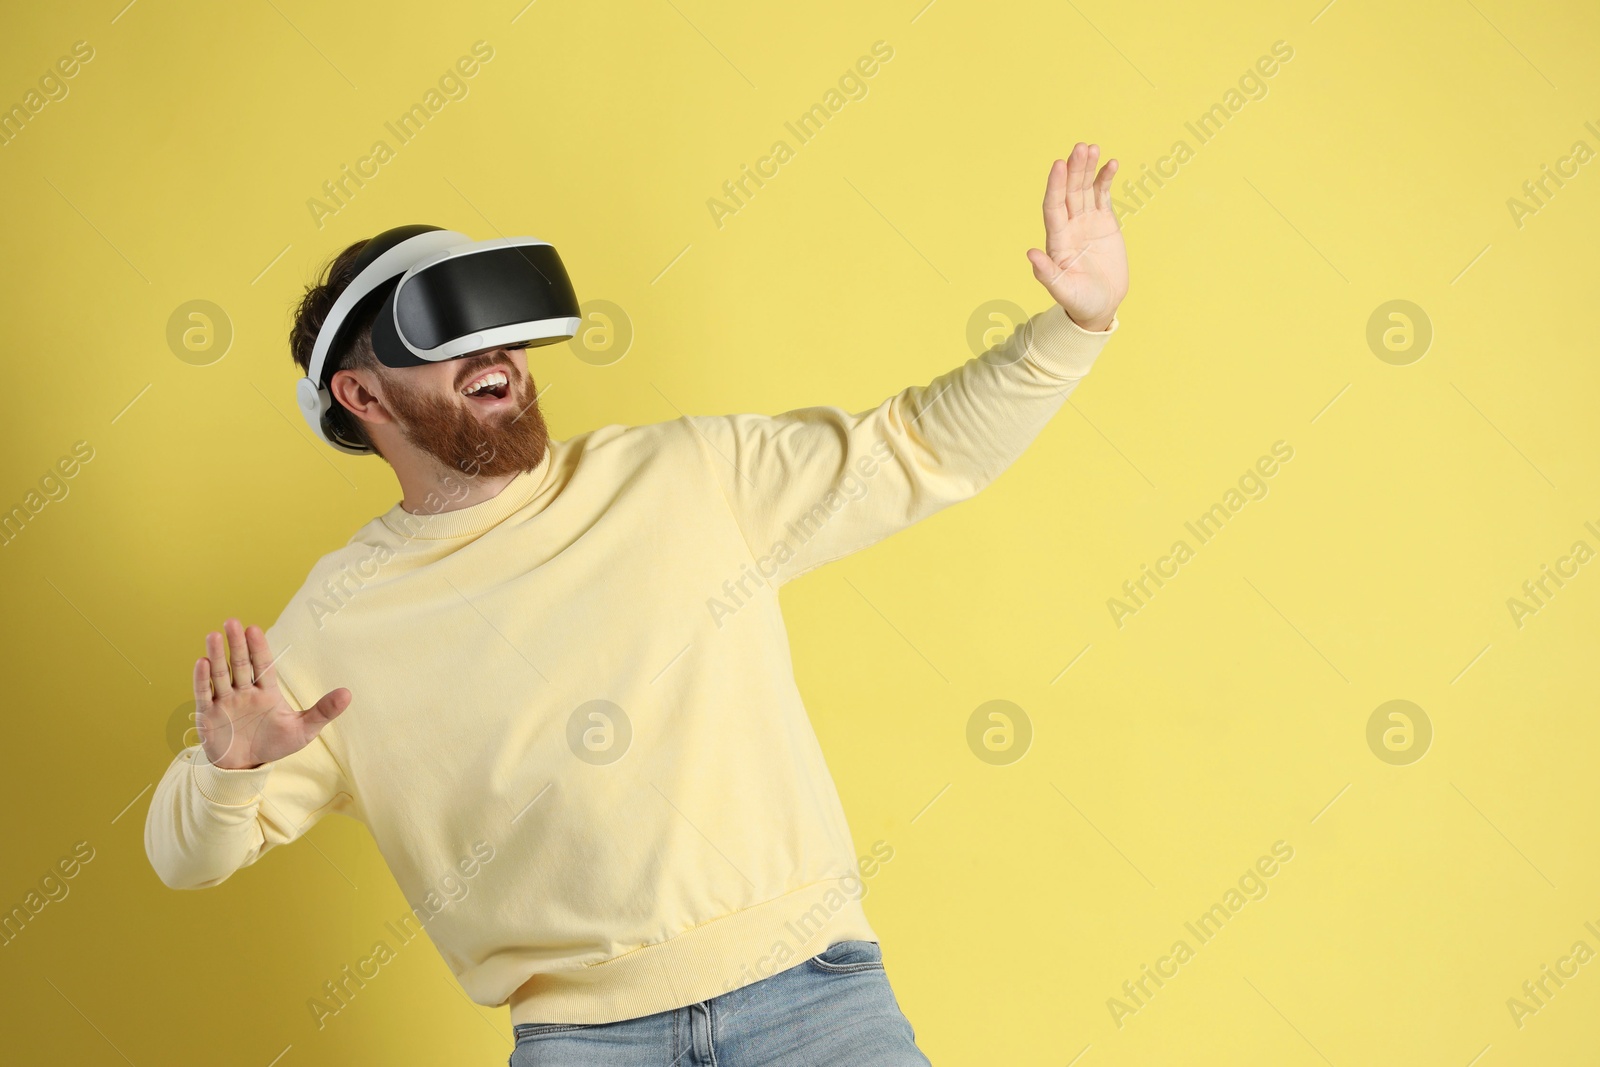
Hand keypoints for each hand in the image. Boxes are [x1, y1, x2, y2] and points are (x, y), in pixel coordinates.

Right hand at [193, 618, 350, 769]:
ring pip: (220, 674)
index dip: (259, 647)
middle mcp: (244, 691)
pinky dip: (202, 679)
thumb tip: (348, 694)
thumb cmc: (275, 744)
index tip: (254, 628)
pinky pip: (204, 694)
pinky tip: (201, 662)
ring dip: (216, 655)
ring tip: (213, 635)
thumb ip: (324, 711)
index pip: (263, 664)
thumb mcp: (304, 730)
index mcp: (267, 691)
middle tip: (232, 621)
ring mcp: (225, 701)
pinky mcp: (209, 715)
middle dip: (236, 644)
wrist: (247, 767)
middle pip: (240, 663)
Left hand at [1026, 142, 1128, 331]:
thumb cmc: (1080, 302)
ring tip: (1092, 148)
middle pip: (1069, 192)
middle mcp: (1069, 226)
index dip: (1056, 186)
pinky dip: (1105, 179)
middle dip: (1074, 170)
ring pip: (1085, 189)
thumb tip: (1030, 254)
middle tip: (1080, 147)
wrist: (1101, 305)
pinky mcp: (1104, 222)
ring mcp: (1086, 222)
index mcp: (1057, 240)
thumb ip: (1047, 273)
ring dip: (1088, 169)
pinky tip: (1111, 163)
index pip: (1053, 206)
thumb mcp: (1064, 291)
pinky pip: (1103, 196)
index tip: (1059, 165)